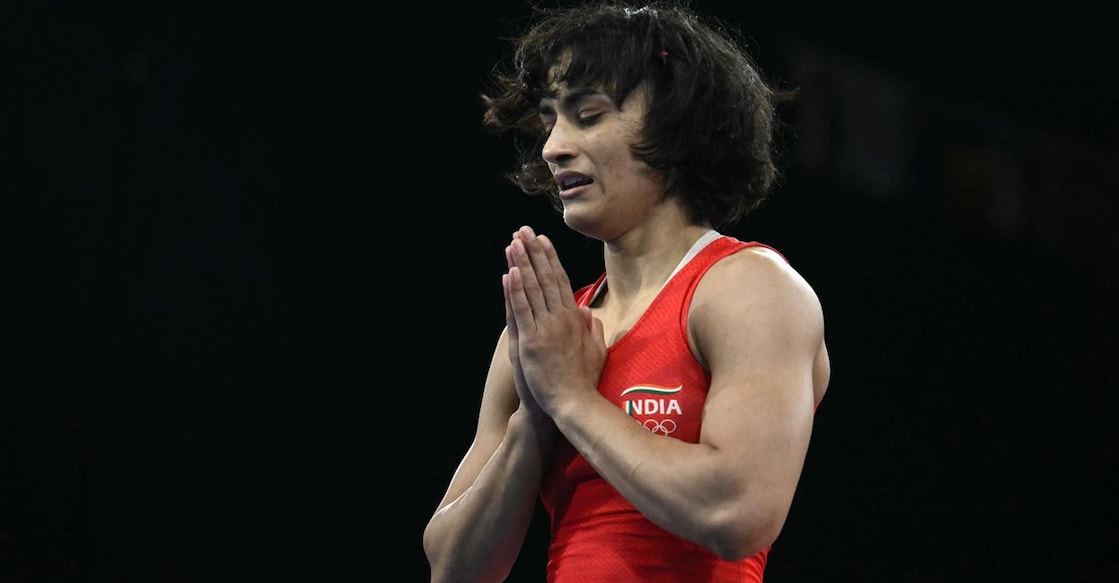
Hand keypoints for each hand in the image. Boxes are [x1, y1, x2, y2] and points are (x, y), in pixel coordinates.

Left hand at [503, 226, 605, 415]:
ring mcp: (545, 329)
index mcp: (574, 319)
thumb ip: (593, 329)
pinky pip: (522, 311)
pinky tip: (509, 273)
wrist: (574, 403)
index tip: (543, 240)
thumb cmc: (584, 381)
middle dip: (534, 252)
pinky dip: (515, 291)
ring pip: (532, 289)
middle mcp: (561, 318)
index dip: (550, 258)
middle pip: (545, 278)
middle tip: (524, 230)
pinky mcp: (531, 342)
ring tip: (513, 243)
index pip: (561, 281)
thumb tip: (587, 313)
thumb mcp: (597, 350)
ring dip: (522, 264)